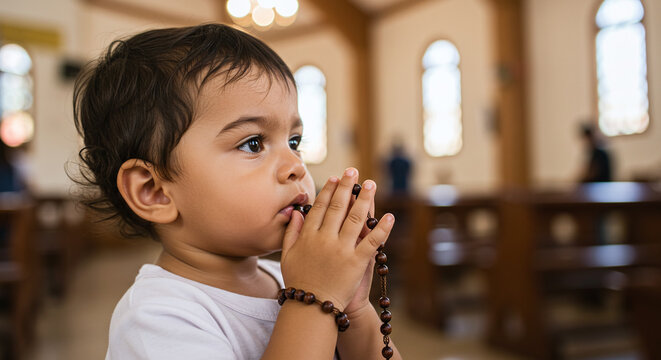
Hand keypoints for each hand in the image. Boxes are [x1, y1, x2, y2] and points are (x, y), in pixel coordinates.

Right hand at [280, 168, 394, 310]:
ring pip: (356, 219)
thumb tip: (298, 211)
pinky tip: (389, 216)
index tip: (335, 178)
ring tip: (371, 184)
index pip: (320, 207)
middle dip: (347, 187)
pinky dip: (382, 229)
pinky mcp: (356, 263)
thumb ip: (292, 232)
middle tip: (353, 171)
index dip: (328, 191)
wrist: (312, 307)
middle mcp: (325, 240)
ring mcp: (342, 250)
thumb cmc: (299, 282)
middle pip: (338, 207)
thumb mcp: (287, 256)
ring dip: (365, 199)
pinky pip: (372, 242)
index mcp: (308, 236)